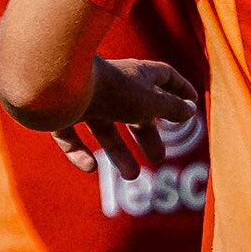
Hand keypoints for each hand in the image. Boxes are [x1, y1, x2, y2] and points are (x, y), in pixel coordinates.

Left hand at [50, 58, 198, 179]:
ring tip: (131, 176)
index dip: (179, 90)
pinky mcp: (59, 113)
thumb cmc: (112, 89)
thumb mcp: (151, 102)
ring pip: (103, 128)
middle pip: (133, 110)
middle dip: (147, 135)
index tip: (191, 105)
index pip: (164, 77)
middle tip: (159, 157)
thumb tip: (189, 111)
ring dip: (119, 152)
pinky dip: (80, 152)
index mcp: (136, 75)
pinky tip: (90, 167)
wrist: (59, 84)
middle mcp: (110, 86)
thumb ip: (171, 108)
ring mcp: (83, 99)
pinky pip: (70, 136)